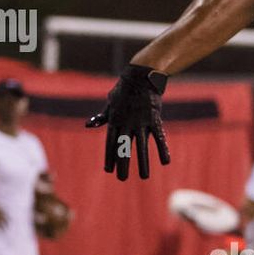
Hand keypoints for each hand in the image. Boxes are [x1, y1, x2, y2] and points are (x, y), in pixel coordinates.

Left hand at [86, 64, 170, 180]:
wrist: (141, 76)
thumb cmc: (123, 90)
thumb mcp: (110, 103)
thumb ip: (102, 117)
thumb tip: (88, 125)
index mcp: (114, 120)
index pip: (110, 142)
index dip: (109, 156)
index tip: (108, 170)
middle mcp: (127, 123)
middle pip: (124, 147)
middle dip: (123, 164)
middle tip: (121, 178)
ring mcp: (141, 121)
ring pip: (142, 146)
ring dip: (143, 162)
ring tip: (143, 177)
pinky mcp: (154, 119)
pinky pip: (159, 137)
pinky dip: (163, 149)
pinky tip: (165, 162)